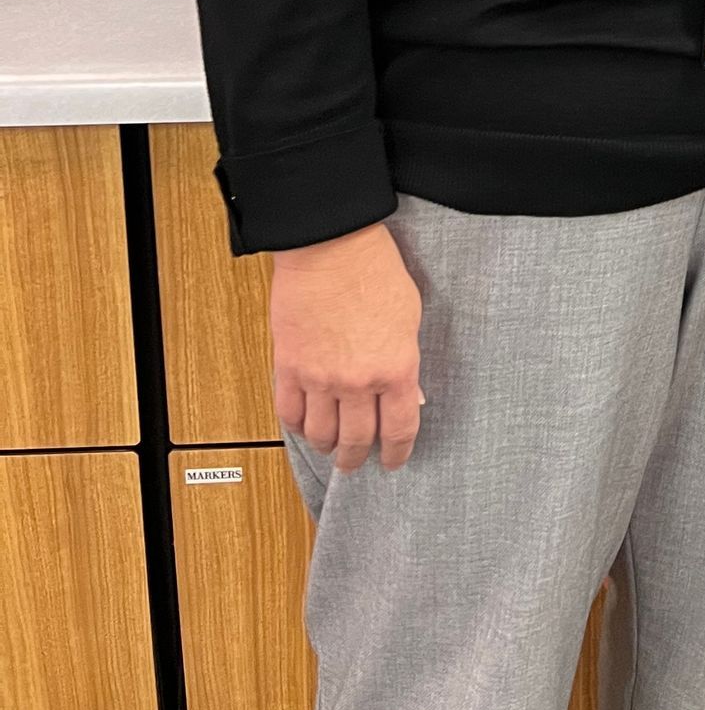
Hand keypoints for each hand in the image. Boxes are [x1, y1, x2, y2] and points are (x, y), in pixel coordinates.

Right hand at [270, 221, 423, 471]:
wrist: (331, 247)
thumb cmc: (375, 271)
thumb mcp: (410, 316)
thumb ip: (405, 360)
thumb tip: (405, 394)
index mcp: (396, 368)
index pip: (400, 429)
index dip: (398, 453)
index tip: (394, 461)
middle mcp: (358, 382)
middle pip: (358, 441)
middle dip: (359, 458)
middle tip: (358, 462)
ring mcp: (320, 378)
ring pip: (321, 435)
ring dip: (327, 446)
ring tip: (331, 447)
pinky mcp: (289, 368)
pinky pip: (290, 413)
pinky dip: (297, 425)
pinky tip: (305, 424)